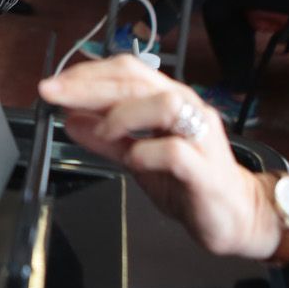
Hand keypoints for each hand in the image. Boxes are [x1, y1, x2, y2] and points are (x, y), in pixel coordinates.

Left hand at [39, 57, 277, 259]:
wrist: (235, 216)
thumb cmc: (188, 182)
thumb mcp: (136, 158)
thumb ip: (106, 139)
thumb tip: (71, 119)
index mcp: (169, 100)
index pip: (127, 71)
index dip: (88, 73)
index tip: (53, 85)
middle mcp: (187, 109)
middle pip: (139, 81)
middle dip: (90, 84)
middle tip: (54, 94)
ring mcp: (200, 137)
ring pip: (165, 104)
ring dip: (123, 114)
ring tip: (101, 132)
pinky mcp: (206, 170)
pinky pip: (176, 151)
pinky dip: (147, 152)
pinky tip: (131, 160)